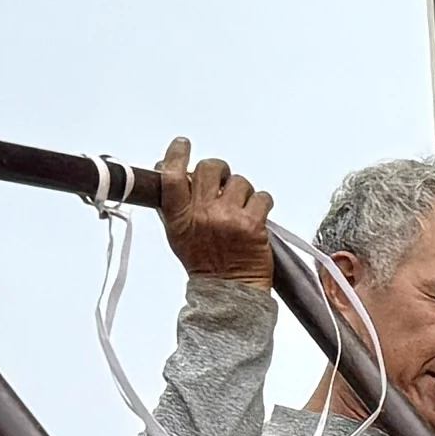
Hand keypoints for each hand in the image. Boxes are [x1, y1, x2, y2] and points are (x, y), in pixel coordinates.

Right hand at [150, 137, 274, 282]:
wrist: (228, 290)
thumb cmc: (204, 263)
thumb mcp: (178, 235)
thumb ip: (176, 206)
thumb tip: (176, 176)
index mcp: (179, 216)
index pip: (172, 177)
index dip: (177, 156)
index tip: (183, 145)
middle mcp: (202, 214)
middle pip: (210, 169)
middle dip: (220, 170)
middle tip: (224, 182)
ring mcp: (228, 218)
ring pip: (240, 182)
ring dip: (243, 192)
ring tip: (241, 210)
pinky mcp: (253, 224)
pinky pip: (262, 197)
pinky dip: (262, 203)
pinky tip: (257, 216)